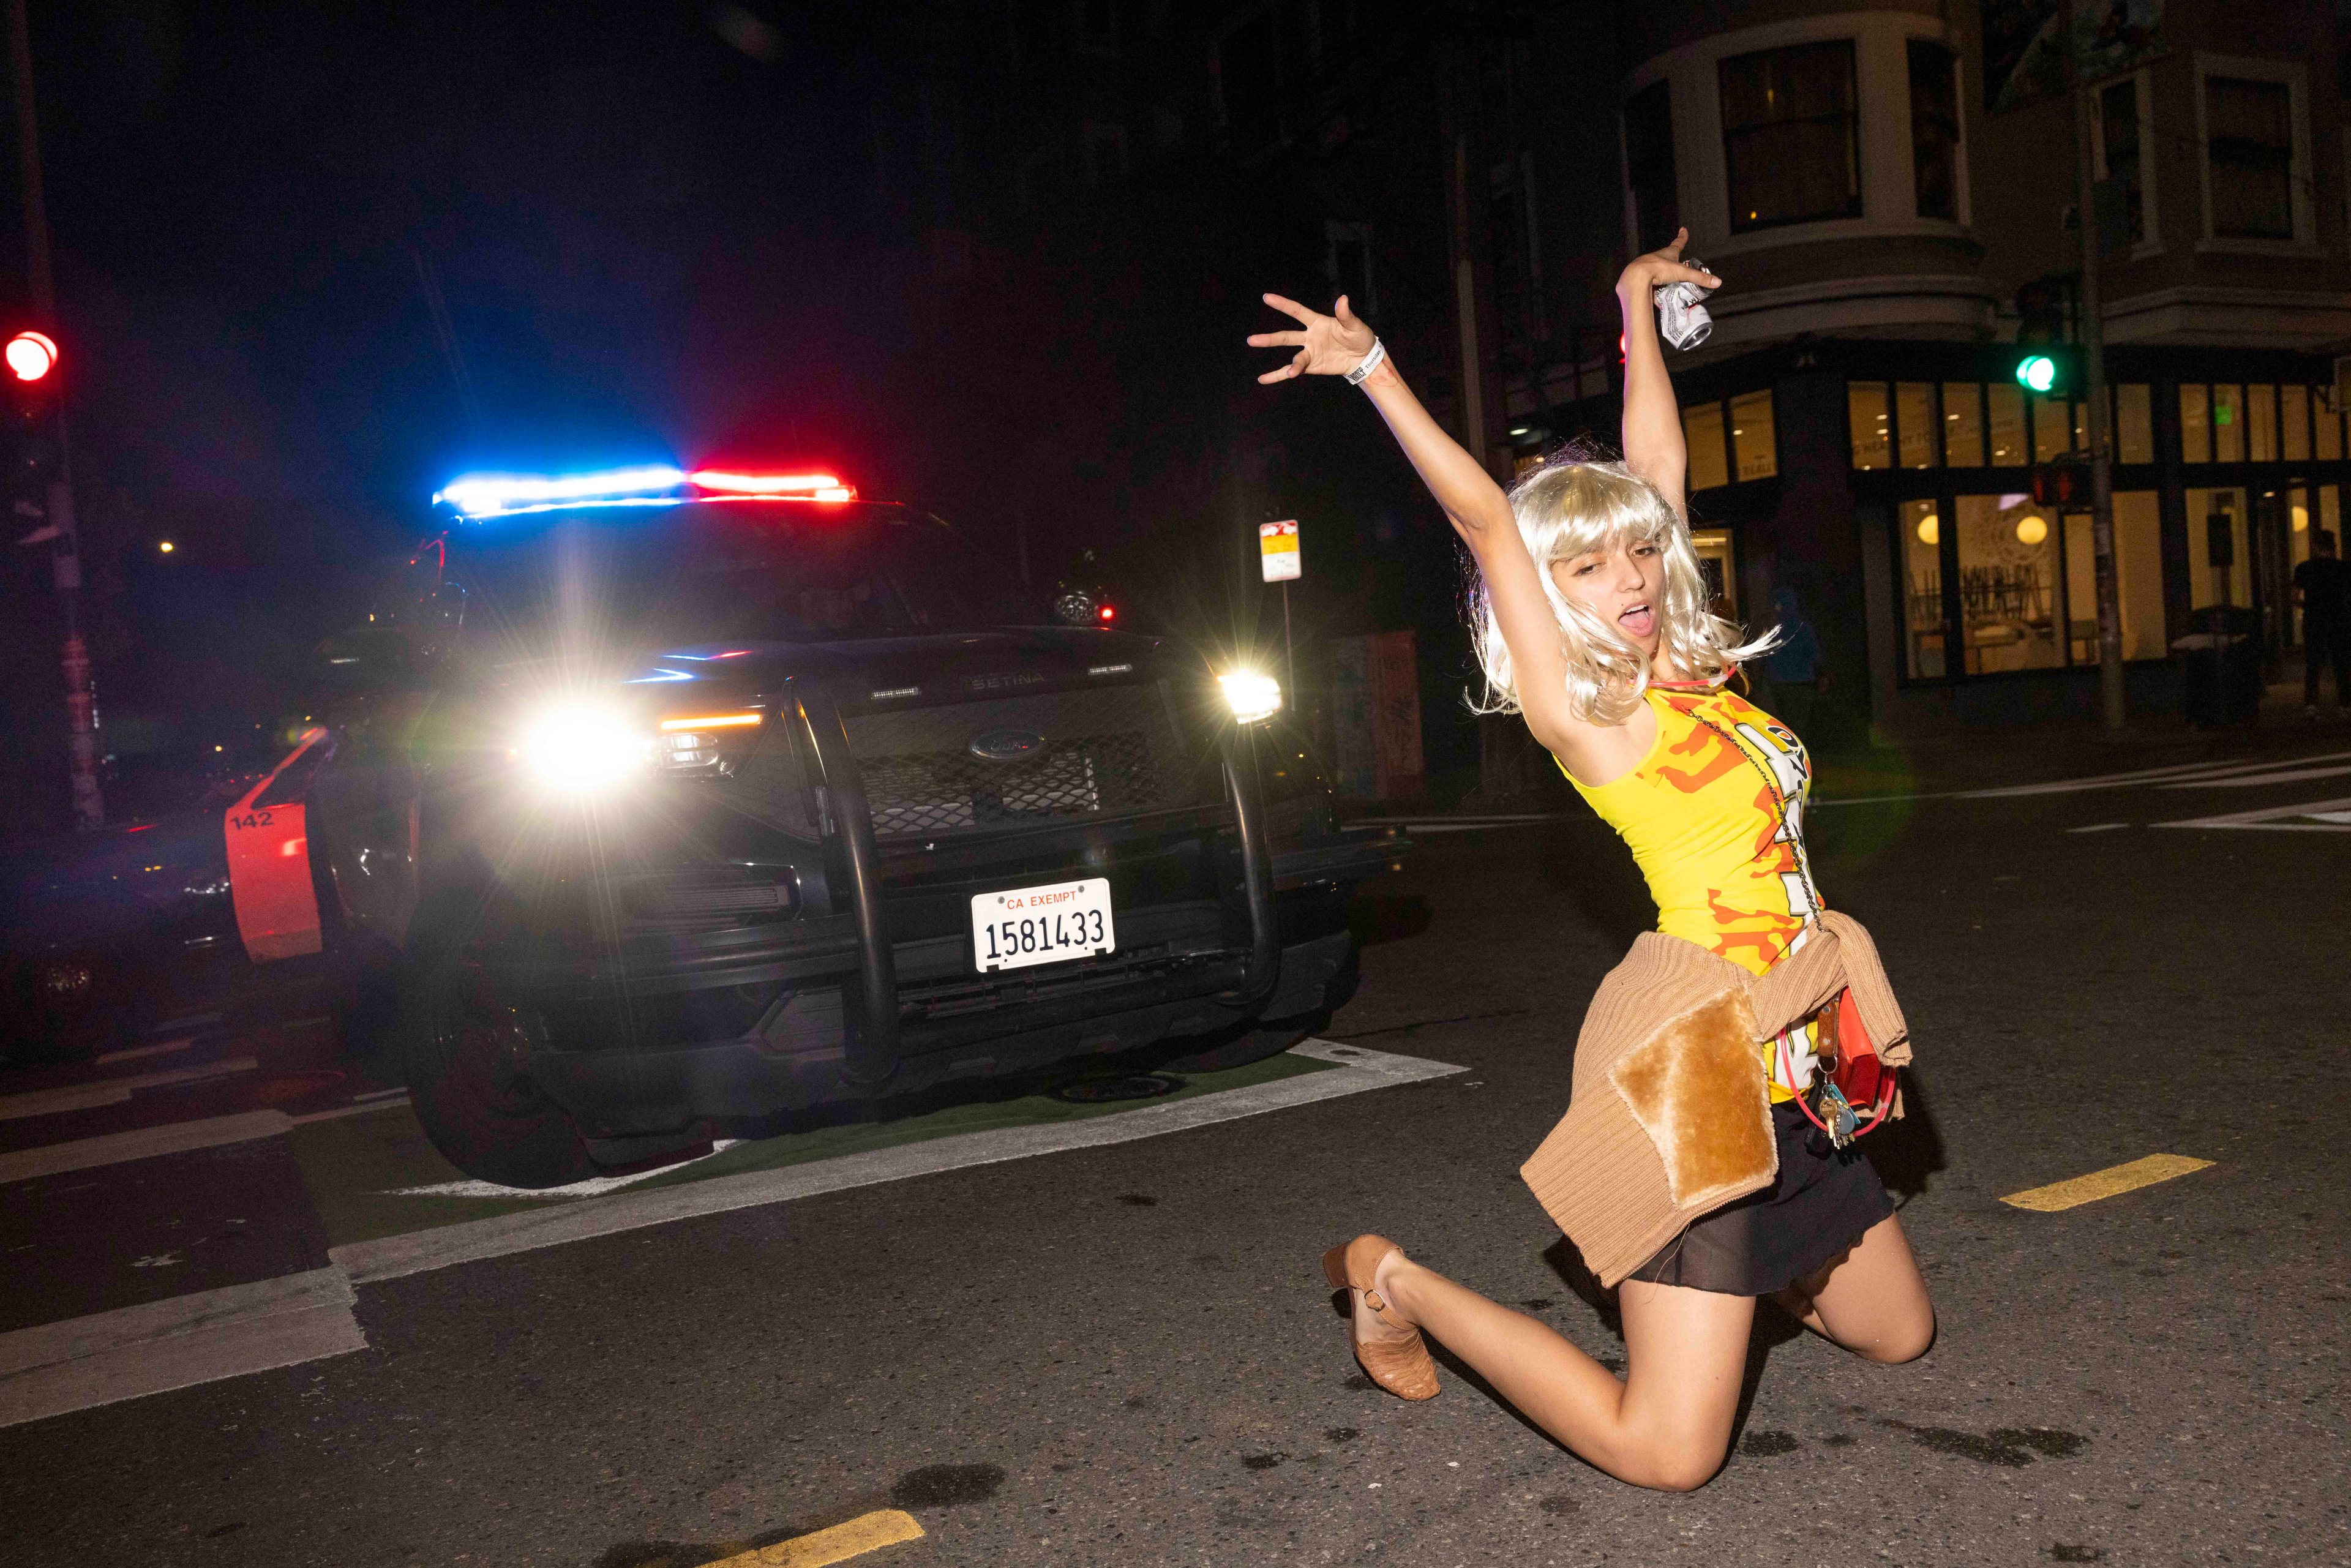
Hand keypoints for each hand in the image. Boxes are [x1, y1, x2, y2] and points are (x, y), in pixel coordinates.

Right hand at [1248, 293, 1377, 383]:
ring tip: (1273, 374)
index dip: (1282, 304)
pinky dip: (1278, 376)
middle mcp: (1310, 336)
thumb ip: (1346, 315)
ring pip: (1292, 358)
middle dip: (1269, 339)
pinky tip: (1264, 379)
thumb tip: (1342, 299)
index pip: (1297, 312)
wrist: (1363, 357)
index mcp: (1318, 322)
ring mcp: (1309, 352)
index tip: (1266, 297)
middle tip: (1251, 340)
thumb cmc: (1360, 337)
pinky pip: (1292, 371)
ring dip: (1285, 367)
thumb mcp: (1355, 325)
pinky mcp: (1311, 366)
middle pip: (1286, 337)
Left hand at [1616, 226, 1718, 298]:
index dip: (1682, 237)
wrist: (1636, 277)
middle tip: (1679, 271)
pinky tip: (1658, 301)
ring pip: (1657, 273)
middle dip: (1673, 265)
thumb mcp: (1682, 273)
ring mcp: (1647, 268)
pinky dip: (1655, 292)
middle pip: (1667, 259)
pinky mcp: (1641, 279)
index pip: (1678, 243)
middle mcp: (1656, 258)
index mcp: (1667, 253)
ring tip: (1669, 291)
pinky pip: (1650, 286)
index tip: (1683, 230)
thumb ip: (1699, 278)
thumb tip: (1717, 282)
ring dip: (1663, 281)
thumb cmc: (1658, 269)